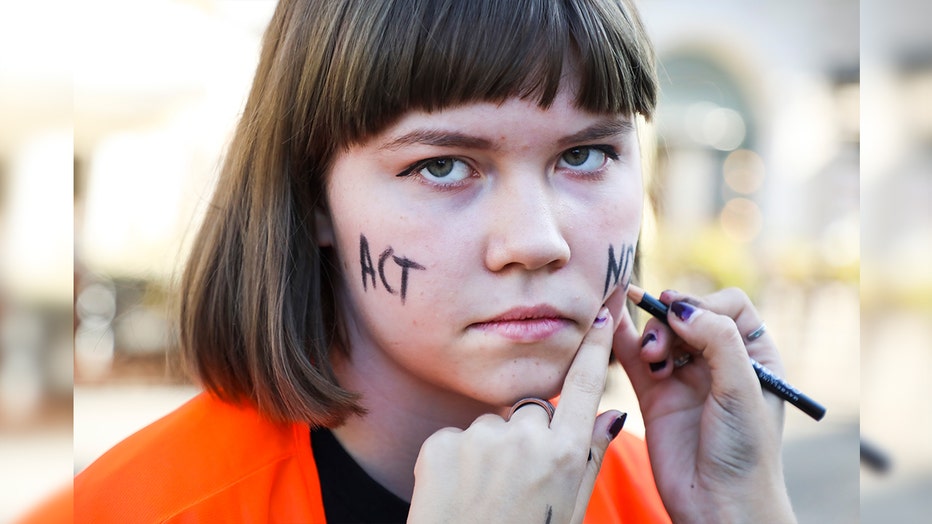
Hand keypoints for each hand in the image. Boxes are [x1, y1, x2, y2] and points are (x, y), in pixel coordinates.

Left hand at [408, 307, 626, 523]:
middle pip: (531, 410)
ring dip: (488, 451)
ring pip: (490, 426)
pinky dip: (455, 460)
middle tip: (514, 483)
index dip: (592, 349)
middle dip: (525, 435)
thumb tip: (612, 415)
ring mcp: (481, 439)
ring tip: (482, 495)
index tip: (597, 317)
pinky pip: (455, 438)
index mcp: (565, 455)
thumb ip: (589, 458)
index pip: (583, 386)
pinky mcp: (442, 443)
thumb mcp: (569, 509)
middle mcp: (527, 439)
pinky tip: (456, 493)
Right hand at [612, 288, 795, 522]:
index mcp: (754, 356)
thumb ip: (717, 339)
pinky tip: (609, 325)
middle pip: (688, 315)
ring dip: (651, 337)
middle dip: (671, 321)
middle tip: (661, 347)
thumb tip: (679, 307)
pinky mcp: (654, 396)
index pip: (728, 306)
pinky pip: (634, 358)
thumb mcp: (742, 389)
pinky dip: (621, 340)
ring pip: (660, 334)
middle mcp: (719, 362)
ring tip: (652, 360)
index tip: (687, 321)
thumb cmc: (744, 453)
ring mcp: (684, 378)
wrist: (718, 506)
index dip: (704, 305)